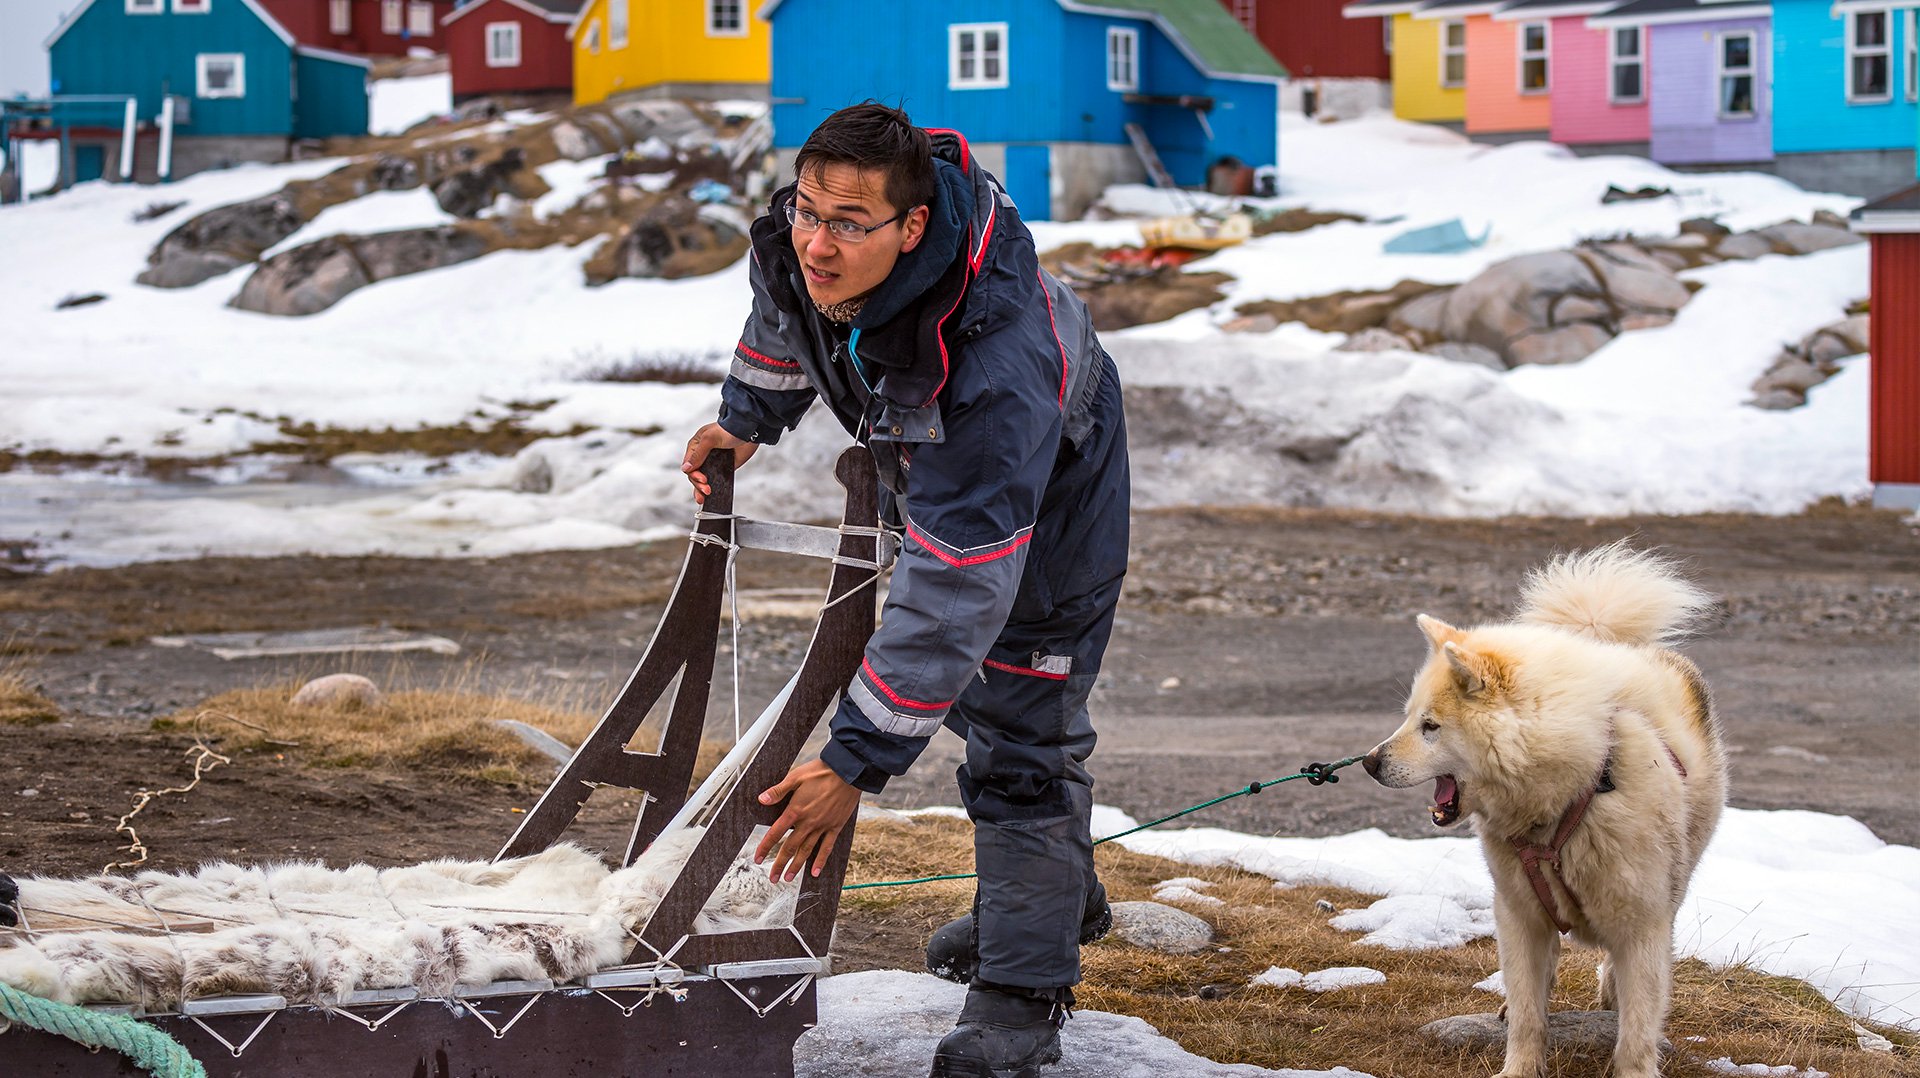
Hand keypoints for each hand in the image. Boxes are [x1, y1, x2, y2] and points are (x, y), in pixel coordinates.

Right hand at [681, 422, 757, 504]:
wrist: (748, 431)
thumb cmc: (728, 430)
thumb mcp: (710, 439)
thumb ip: (698, 454)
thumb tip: (685, 468)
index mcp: (695, 446)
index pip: (688, 465)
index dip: (694, 474)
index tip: (703, 479)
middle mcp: (702, 455)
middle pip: (694, 475)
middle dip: (699, 484)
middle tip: (707, 489)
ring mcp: (712, 462)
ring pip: (701, 480)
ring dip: (701, 489)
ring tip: (707, 495)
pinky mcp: (722, 468)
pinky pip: (713, 480)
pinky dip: (711, 488)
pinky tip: (709, 497)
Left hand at [754, 757, 860, 881]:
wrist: (848, 771)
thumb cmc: (821, 772)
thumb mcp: (795, 777)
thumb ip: (778, 791)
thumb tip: (761, 799)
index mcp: (795, 810)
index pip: (776, 833)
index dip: (765, 847)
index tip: (758, 859)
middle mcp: (808, 822)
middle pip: (790, 847)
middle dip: (779, 864)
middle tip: (772, 878)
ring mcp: (822, 826)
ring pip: (807, 851)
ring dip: (796, 866)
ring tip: (788, 878)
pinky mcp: (835, 826)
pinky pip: (827, 847)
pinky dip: (821, 860)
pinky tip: (815, 872)